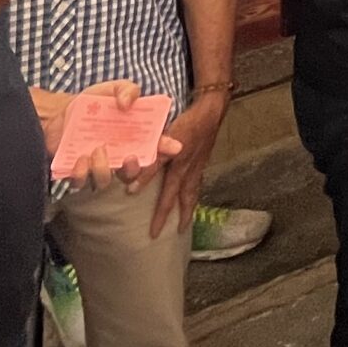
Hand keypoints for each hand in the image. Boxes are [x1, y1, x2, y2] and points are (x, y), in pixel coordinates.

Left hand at [40, 80, 184, 192]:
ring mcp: (96, 166)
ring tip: (96, 150)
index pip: (154, 145)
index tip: (173, 147)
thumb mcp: (113, 89)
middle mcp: (117, 155)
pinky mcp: (76, 172)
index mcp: (132, 137)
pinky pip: (80, 182)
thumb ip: (126, 90)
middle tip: (129, 157)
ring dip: (103, 169)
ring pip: (105, 181)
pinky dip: (81, 174)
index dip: (166, 148)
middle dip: (133, 170)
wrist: (60, 112)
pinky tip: (80, 159)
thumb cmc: (92, 102)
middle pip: (131, 173)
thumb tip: (127, 103)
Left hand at [150, 91, 226, 236]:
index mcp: (178, 165)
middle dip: (171, 217)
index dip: (155, 204)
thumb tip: (136, 179)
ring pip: (191, 194)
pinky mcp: (202, 162)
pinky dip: (193, 196)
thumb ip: (153, 155)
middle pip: (180, 198)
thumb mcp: (166, 134)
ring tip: (183, 224)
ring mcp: (197, 167)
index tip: (145, 222)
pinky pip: (197, 185)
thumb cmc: (188, 121)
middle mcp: (188, 170)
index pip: (164, 191)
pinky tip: (190, 198)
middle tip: (163, 235)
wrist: (212, 111)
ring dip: (187, 210)